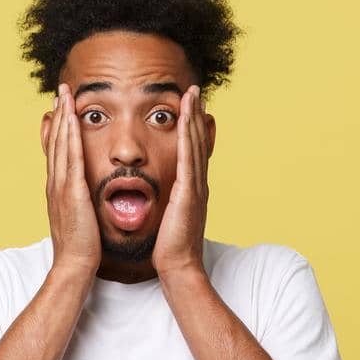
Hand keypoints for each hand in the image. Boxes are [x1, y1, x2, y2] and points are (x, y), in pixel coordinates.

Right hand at [43, 83, 101, 277]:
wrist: (75, 265)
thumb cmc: (81, 248)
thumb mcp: (79, 219)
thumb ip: (80, 203)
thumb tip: (84, 195)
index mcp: (58, 190)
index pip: (57, 152)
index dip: (58, 130)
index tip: (60, 110)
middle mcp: (56, 184)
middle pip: (56, 142)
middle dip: (59, 115)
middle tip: (60, 92)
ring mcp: (61, 186)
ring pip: (62, 144)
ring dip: (63, 118)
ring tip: (65, 95)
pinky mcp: (72, 190)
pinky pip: (72, 156)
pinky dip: (71, 135)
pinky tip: (73, 119)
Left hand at [152, 84, 210, 277]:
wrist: (179, 268)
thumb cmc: (169, 249)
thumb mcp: (169, 220)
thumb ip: (168, 204)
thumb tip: (162, 198)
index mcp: (191, 190)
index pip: (192, 152)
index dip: (191, 129)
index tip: (188, 108)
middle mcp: (197, 185)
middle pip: (197, 143)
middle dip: (195, 116)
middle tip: (194, 92)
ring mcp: (196, 188)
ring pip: (195, 145)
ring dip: (193, 118)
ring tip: (191, 95)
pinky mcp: (189, 193)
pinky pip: (188, 158)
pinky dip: (188, 136)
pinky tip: (185, 119)